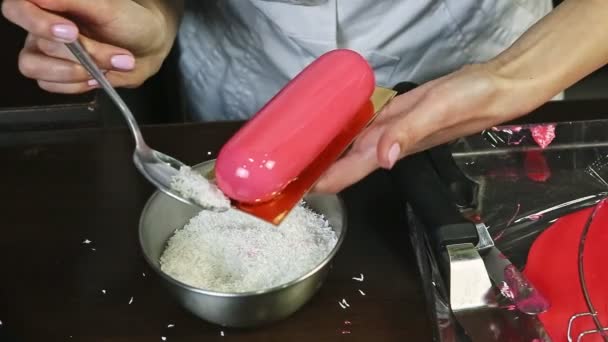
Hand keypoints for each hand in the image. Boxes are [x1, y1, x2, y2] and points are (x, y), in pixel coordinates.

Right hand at [2, 0, 179, 92]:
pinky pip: (51, 85)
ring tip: (108, 65)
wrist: (149, 49)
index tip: (71, 32)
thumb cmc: (130, 22)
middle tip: (106, 54)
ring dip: (75, 71)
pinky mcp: (57, 75)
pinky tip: (98, 76)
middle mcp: (41, 27)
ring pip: (35, 68)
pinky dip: (78, 84)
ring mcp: (47, 53)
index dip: (37, 23)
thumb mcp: (108, 7)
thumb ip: (72, 0)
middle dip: (76, 53)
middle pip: (34, 44)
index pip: (17, 8)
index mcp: (49, 4)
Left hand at [313, 63, 525, 192]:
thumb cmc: (471, 100)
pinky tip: (332, 126)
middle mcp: (388, 142)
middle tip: (282, 169)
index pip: (350, 170)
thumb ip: (411, 132)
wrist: (495, 86)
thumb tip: (383, 158)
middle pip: (345, 162)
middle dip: (316, 170)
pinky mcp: (398, 115)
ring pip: (352, 146)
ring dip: (327, 153)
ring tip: (296, 153)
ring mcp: (392, 130)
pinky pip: (365, 126)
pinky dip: (345, 130)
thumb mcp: (439, 109)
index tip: (293, 187)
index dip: (322, 182)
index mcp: (393, 146)